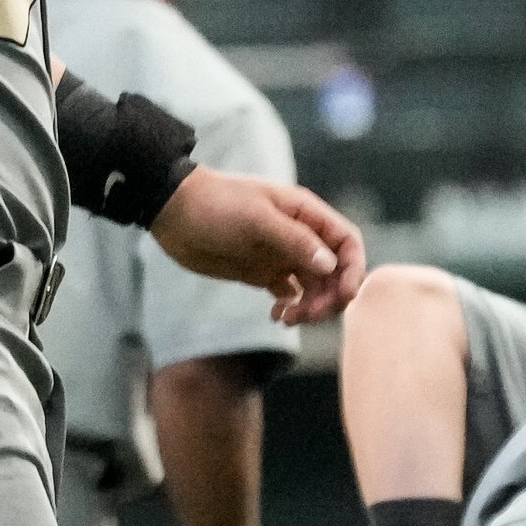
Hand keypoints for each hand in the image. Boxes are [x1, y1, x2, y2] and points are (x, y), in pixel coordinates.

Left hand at [152, 168, 363, 325]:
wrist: (171, 212)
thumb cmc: (214, 205)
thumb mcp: (255, 218)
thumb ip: (294, 240)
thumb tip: (330, 264)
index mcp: (305, 214)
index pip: (346, 242)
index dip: (353, 269)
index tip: (345, 295)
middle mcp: (299, 236)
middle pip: (334, 271)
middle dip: (329, 296)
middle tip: (307, 314)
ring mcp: (281, 255)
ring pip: (313, 287)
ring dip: (310, 307)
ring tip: (287, 319)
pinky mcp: (262, 272)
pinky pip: (289, 295)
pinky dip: (289, 309)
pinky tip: (275, 316)